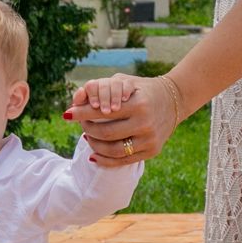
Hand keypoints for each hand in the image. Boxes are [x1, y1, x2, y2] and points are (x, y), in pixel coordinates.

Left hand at [65, 73, 184, 167]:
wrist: (174, 101)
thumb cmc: (142, 89)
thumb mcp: (125, 82)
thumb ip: (102, 88)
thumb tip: (76, 98)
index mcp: (139, 104)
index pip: (102, 112)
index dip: (81, 114)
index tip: (67, 114)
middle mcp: (145, 123)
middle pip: (105, 133)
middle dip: (87, 129)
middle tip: (81, 125)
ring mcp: (150, 139)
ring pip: (112, 150)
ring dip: (94, 145)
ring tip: (88, 137)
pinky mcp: (152, 151)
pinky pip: (123, 160)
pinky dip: (105, 159)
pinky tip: (94, 154)